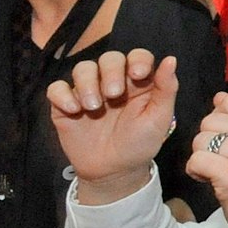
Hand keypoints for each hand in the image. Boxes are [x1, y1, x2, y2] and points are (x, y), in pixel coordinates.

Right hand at [47, 49, 176, 196]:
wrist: (114, 171)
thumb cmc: (141, 143)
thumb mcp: (159, 118)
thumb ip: (166, 88)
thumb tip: (171, 59)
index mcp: (138, 81)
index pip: (137, 56)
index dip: (137, 60)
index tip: (137, 74)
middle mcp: (113, 81)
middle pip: (109, 59)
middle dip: (111, 72)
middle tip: (113, 94)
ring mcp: (88, 91)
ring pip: (83, 68)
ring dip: (87, 83)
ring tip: (93, 107)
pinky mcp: (65, 105)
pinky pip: (56, 89)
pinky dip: (62, 94)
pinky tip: (73, 109)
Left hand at [185, 92, 227, 227]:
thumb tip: (218, 98)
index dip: (220, 118)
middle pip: (211, 119)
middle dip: (209, 140)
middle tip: (222, 159)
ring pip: (201, 139)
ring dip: (202, 156)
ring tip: (217, 170)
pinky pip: (196, 159)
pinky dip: (196, 171)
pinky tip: (209, 180)